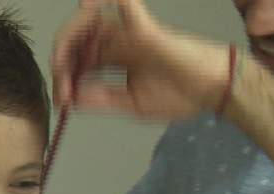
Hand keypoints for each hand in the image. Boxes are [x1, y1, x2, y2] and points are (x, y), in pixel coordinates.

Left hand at [52, 0, 231, 119]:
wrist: (212, 90)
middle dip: (61, 63)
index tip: (62, 101)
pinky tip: (87, 4)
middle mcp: (118, 39)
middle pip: (76, 40)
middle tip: (62, 89)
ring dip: (69, 42)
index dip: (64, 77)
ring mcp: (128, 30)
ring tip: (64, 67)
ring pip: (87, 22)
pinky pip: (121, 2)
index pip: (78, 59)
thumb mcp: (131, 103)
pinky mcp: (143, 27)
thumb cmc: (182, 94)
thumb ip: (101, 98)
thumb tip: (70, 99)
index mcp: (115, 57)